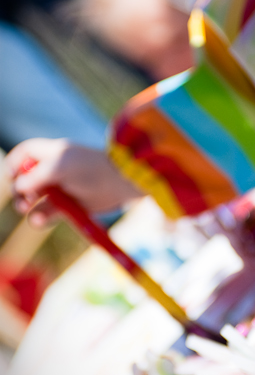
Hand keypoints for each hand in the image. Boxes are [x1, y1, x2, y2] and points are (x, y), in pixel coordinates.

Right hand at [5, 138, 142, 226]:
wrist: (123, 184)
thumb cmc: (93, 169)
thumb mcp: (61, 166)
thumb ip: (36, 175)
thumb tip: (18, 187)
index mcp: (53, 153)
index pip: (25, 154)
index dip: (15, 165)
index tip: (12, 177)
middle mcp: (55, 170)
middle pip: (25, 180)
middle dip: (19, 191)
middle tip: (24, 202)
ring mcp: (63, 189)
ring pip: (35, 200)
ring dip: (28, 207)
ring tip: (29, 211)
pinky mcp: (71, 206)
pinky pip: (49, 214)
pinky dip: (42, 218)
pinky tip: (41, 221)